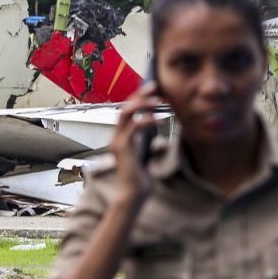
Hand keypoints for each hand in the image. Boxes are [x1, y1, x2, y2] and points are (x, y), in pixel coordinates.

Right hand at [109, 81, 161, 207]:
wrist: (135, 192)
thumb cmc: (141, 175)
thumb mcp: (144, 150)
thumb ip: (145, 136)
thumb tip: (154, 120)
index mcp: (121, 136)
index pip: (127, 110)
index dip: (138, 98)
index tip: (153, 89)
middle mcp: (116, 136)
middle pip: (124, 106)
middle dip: (139, 94)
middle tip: (154, 85)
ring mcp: (117, 141)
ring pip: (125, 113)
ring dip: (142, 103)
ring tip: (158, 100)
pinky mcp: (122, 148)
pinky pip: (134, 127)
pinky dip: (147, 120)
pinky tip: (161, 119)